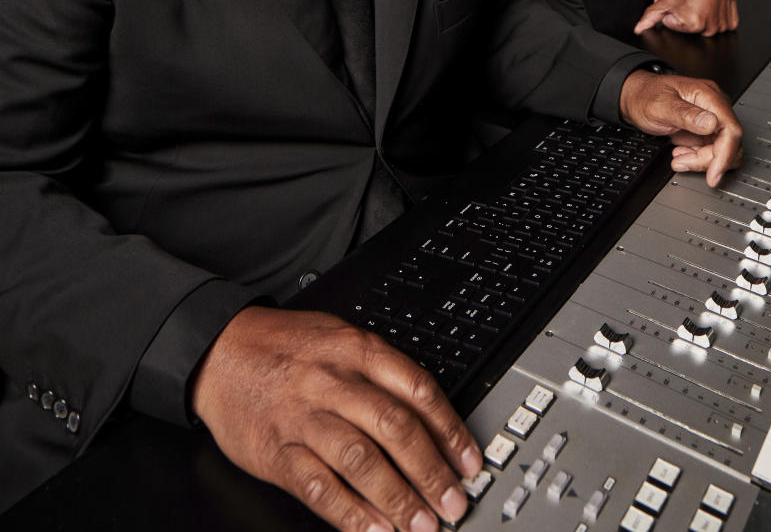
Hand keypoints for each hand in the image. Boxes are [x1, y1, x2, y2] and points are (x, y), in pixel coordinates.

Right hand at [192, 306, 481, 531]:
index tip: (469, 461)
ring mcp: (304, 418)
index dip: (449, 429)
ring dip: (398, 498)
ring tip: (423, 526)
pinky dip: (350, 514)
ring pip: (361, 460)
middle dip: (431, 470)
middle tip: (454, 503)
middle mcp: (333, 382)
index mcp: (355, 349)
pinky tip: (373, 531)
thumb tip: (431, 417)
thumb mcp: (339, 339)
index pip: (416, 389)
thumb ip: (381, 371)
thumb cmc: (287, 347)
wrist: (221, 351)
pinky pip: (319, 487)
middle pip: (394, 427)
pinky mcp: (277, 451)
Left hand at [619, 69, 742, 186]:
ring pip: (722, 150)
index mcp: (708, 96)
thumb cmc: (645, 96)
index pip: (730, 129)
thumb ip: (685, 114)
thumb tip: (711, 123)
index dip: (725, 155)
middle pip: (729, 142)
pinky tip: (681, 152)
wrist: (635, 97)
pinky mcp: (705, 129)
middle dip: (707, 159)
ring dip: (701, 160)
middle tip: (683, 162)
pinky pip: (711, 149)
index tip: (713, 174)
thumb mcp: (660, 105)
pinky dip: (697, 157)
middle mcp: (714, 106)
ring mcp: (711, 118)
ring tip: (678, 157)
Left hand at [633, 0, 738, 35]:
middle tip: (690, 1)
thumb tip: (639, 28)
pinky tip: (713, 6)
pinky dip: (716, 16)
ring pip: (705, 27)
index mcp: (693, 25)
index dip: (672, 13)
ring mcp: (722, 27)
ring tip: (701, 2)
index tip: (679, 3)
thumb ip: (651, 15)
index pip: (673, 25)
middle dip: (686, 15)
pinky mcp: (731, 23)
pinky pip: (721, 25)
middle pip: (689, 27)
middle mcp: (709, 29)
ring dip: (702, 16)